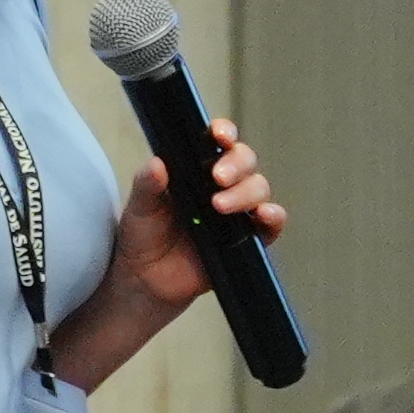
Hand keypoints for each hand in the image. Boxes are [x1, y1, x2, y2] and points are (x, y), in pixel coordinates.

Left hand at [107, 118, 285, 318]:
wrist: (146, 279)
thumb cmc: (143, 236)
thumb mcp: (140, 207)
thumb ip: (147, 185)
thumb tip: (157, 164)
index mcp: (197, 169)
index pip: (219, 142)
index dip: (225, 133)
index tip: (218, 134)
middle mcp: (222, 186)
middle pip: (245, 161)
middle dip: (236, 164)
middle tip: (217, 177)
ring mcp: (237, 212)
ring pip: (258, 189)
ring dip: (244, 193)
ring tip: (219, 206)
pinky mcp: (248, 239)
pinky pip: (271, 225)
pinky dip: (273, 217)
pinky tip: (263, 215)